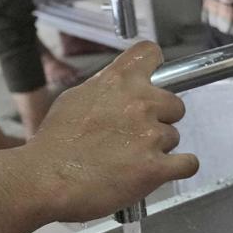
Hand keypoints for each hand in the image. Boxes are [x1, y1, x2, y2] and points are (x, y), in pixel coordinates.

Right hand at [21, 42, 198, 220]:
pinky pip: (188, 163)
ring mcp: (150, 135)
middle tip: (137, 134)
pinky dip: (179, 168)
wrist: (44, 179)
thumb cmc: (54, 145)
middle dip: (161, 118)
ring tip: (130, 159)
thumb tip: (118, 87)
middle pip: (175, 103)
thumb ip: (104, 89)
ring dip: (160, 148)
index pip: (150, 53)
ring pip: (174, 137)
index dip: (155, 66)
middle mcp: (138, 103)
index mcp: (117, 82)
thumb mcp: (74, 99)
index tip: (153, 79)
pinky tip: (162, 170)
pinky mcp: (156, 167)